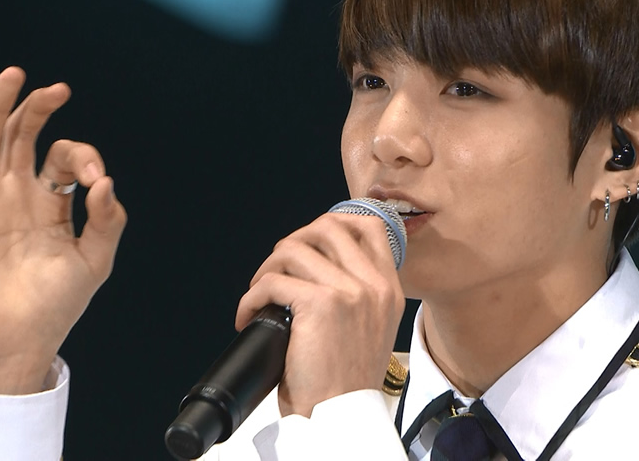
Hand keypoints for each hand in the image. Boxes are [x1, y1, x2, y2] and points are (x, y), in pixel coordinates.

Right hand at [0, 67, 126, 393]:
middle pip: (23, 137)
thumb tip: (105, 181)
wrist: (15, 341)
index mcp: (53, 204)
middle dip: (39, 110)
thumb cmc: (56, 306)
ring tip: (14, 75)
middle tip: (58, 89)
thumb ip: (107, 221)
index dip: (84, 158)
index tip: (98, 182)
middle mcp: (19, 196)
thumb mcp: (95, 262)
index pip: (65, 158)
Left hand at [235, 213, 404, 416]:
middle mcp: (373, 285)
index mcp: (388, 288)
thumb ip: (359, 293)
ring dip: (266, 270)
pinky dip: (251, 298)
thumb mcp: (372, 329)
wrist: (342, 414)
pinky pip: (272, 282)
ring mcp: (348, 291)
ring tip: (260, 296)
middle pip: (326, 226)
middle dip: (292, 242)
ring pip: (293, 249)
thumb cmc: (346, 381)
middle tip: (277, 271)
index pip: (370, 226)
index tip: (311, 242)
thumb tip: (318, 266)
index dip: (335, 223)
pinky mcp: (319, 304)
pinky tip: (249, 316)